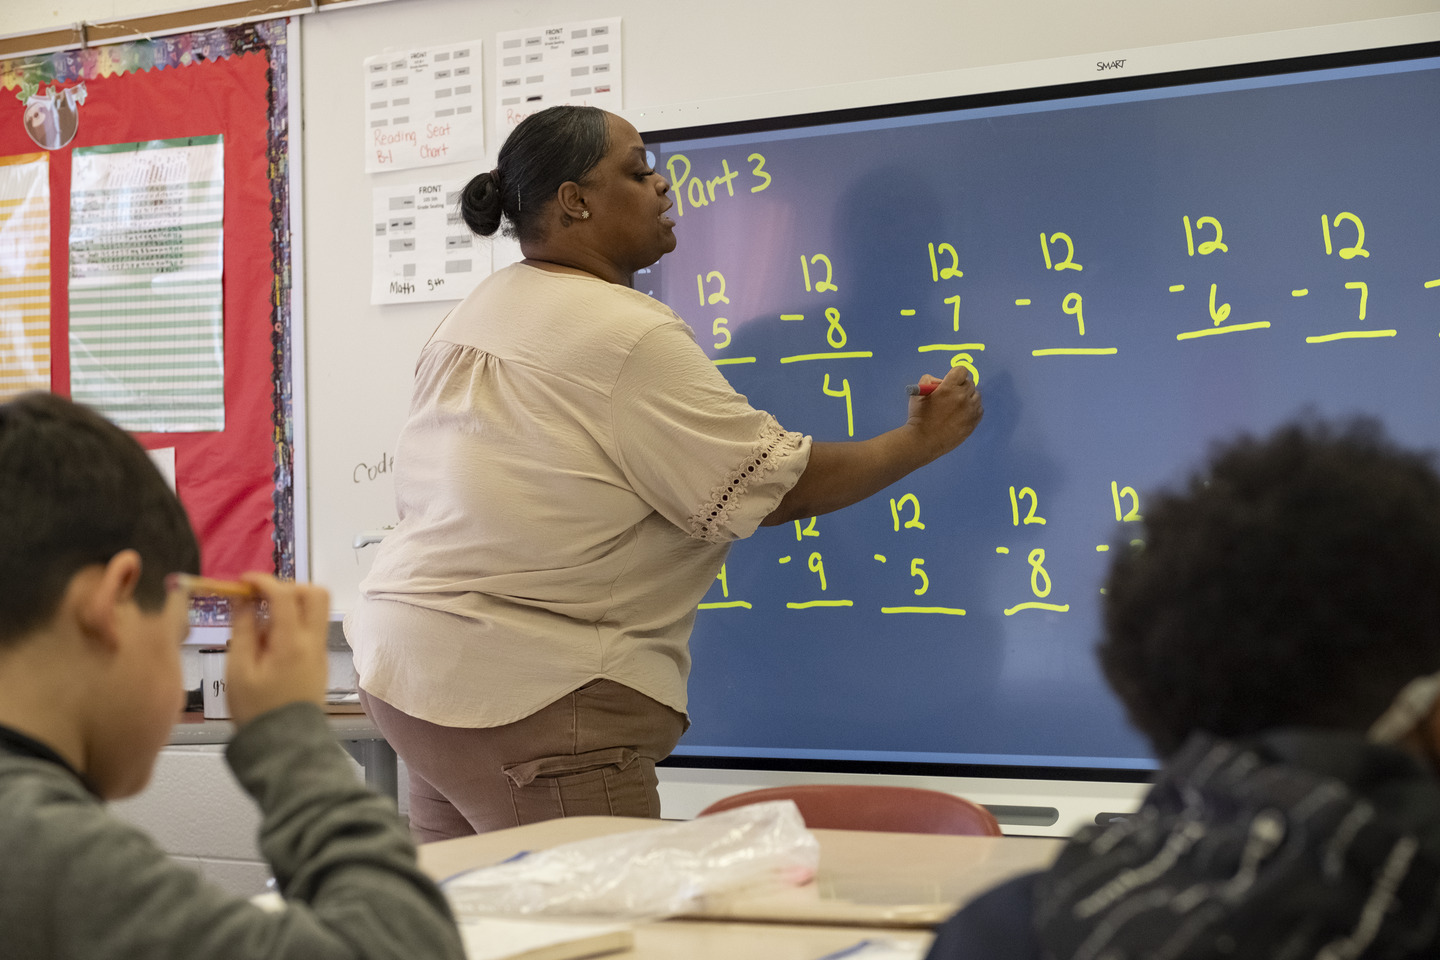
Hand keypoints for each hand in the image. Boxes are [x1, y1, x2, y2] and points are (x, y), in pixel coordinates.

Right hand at [225, 574, 330, 726]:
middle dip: (287, 587)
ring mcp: (320, 651)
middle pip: (316, 593)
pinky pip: (311, 627)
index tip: (244, 582)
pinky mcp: (319, 659)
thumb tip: (242, 601)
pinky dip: (293, 621)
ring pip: (317, 609)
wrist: (284, 745)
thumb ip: (242, 630)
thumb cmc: (257, 711)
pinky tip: (269, 640)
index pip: (285, 594)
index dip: (263, 581)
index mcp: (292, 643)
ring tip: (261, 623)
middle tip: (260, 598)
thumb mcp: (238, 670)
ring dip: (291, 604)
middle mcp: (313, 643)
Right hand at [907, 364, 983, 461]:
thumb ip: (929, 380)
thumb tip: (941, 381)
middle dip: (961, 386)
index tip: (952, 380)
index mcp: (949, 387)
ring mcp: (970, 410)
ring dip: (968, 397)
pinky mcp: (973, 421)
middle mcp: (962, 397)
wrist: (924, 440)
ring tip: (956, 406)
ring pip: (976, 396)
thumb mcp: (918, 393)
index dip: (956, 374)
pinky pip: (979, 409)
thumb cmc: (918, 416)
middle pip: (970, 383)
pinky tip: (961, 414)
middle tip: (953, 394)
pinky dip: (972, 409)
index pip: (962, 370)